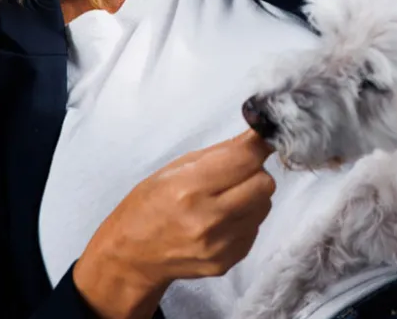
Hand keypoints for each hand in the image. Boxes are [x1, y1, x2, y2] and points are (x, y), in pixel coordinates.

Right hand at [74, 130, 277, 318]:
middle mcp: (206, 219)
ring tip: (224, 199)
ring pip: (265, 206)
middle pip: (264, 184)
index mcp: (189, 188)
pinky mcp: (226, 262)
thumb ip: (221, 152)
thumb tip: (261, 134)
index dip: (257, 146)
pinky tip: (221, 221)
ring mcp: (218, 245)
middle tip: (236, 175)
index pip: (247, 159)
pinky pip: (255, 229)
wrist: (131, 256)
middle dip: (255, 173)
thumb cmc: (149, 205)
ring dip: (252, 198)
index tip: (259, 141)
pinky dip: (245, 220)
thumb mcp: (175, 168)